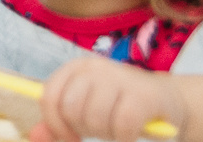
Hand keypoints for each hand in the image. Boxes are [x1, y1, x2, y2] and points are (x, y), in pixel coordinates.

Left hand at [31, 60, 189, 141]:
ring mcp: (119, 78)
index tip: (70, 139)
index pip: (49, 97)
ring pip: (94, 118)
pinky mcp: (143, 95)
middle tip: (102, 129)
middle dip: (84, 129)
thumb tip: (34, 135)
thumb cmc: (120, 108)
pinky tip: (131, 135)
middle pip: (70, 108)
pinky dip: (124, 137)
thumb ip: (60, 124)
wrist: (168, 104)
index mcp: (75, 69)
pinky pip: (122, 125)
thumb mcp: (86, 113)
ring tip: (118, 128)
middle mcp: (95, 67)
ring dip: (106, 134)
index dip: (55, 125)